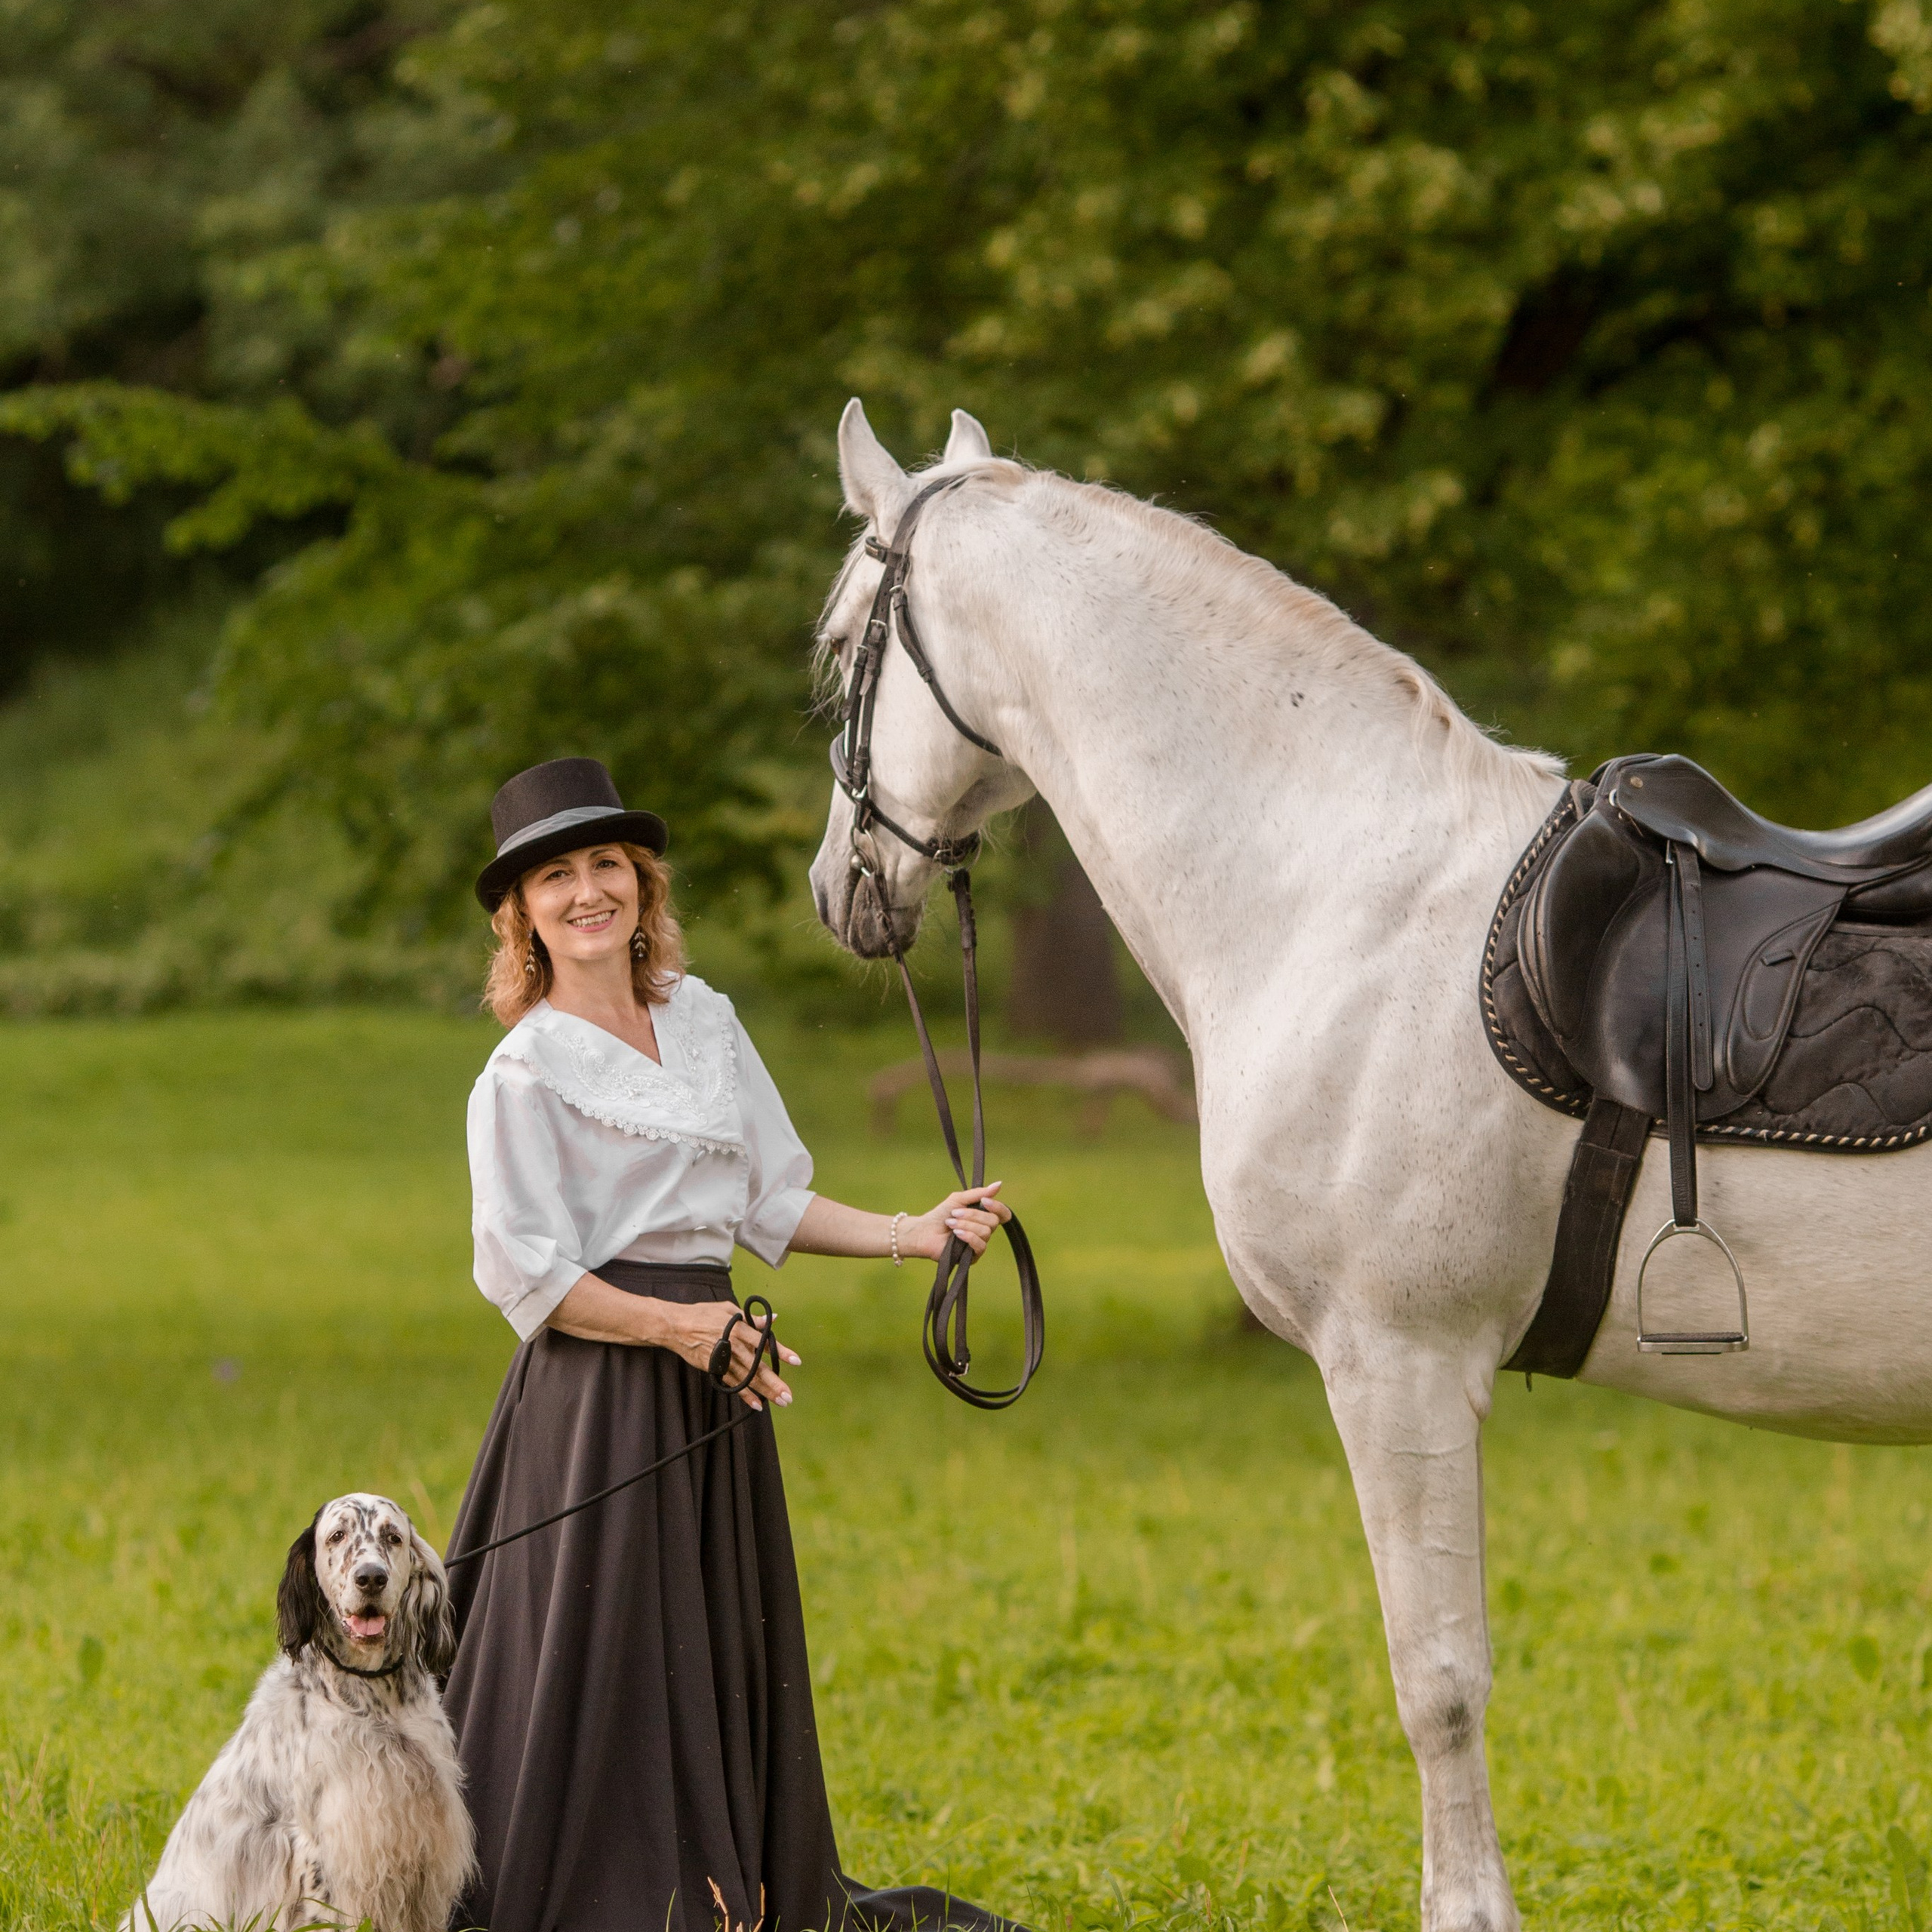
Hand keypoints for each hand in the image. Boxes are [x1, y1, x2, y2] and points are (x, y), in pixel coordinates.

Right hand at [664, 1300, 799, 1409]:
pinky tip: (757, 1404)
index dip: (780, 1351)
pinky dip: (744, 1395)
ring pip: (746, 1379)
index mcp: (739, 1328)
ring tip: (780, 1402)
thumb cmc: (703, 1314)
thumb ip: (752, 1318)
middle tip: (788, 1396)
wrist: (676, 1326)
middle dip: (774, 1383)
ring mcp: (723, 1360)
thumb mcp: (728, 1309)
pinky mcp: (714, 1369)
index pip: (764, 1341)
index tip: (796, 1361)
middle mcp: (733, 1346)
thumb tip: (773, 1318)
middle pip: (756, 1367)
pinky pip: (732, 1384)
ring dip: (764, 1391)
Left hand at [902, 1182, 1009, 1261]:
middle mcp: (984, 1231)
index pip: (1003, 1214)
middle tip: (955, 1213)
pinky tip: (956, 1233)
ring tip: (950, 1223)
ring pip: (986, 1232)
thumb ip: (979, 1193)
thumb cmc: (940, 1215)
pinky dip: (968, 1236)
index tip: (984, 1201)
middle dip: (973, 1215)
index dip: (997, 1207)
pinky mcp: (973, 1256)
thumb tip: (999, 1184)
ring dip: (966, 1225)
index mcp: (983, 1217)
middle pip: (993, 1222)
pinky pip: (980, 1246)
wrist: (925, 1231)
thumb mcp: (959, 1199)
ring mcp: (979, 1244)